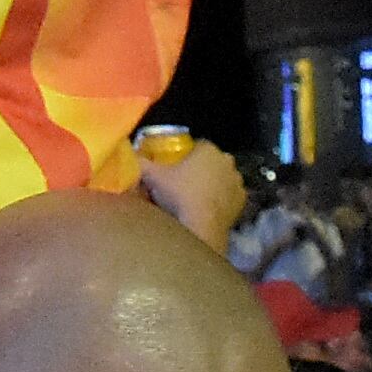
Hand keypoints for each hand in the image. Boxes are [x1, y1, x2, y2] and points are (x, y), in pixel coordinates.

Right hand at [133, 140, 247, 256]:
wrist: (201, 226)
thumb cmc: (179, 195)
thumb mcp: (153, 177)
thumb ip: (140, 162)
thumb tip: (129, 155)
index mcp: (208, 149)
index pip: (197, 145)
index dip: (185, 156)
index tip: (174, 168)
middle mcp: (227, 161)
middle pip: (210, 161)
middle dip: (200, 169)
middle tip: (182, 184)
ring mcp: (237, 181)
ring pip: (221, 178)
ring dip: (212, 184)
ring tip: (194, 199)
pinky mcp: (242, 201)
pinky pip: (228, 196)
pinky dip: (220, 200)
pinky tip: (207, 209)